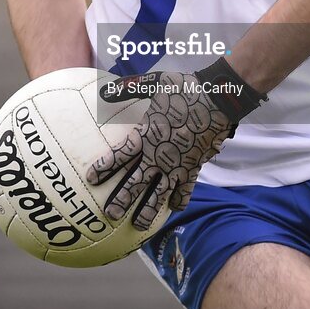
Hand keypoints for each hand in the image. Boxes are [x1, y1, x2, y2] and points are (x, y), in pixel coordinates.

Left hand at [86, 70, 234, 230]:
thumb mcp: (154, 83)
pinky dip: (179, 201)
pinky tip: (174, 209)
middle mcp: (159, 155)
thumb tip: (104, 90)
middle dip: (122, 200)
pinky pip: (185, 190)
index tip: (92, 178)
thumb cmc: (185, 89)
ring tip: (138, 225)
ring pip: (159, 194)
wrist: (217, 100)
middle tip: (110, 215)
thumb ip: (129, 88)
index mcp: (147, 135)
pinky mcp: (194, 169)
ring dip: (148, 211)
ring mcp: (177, 165)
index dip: (105, 167)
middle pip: (136, 182)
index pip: (120, 155)